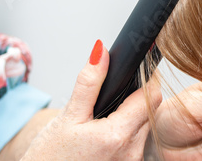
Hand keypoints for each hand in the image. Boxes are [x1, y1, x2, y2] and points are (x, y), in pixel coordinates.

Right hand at [20, 40, 161, 160]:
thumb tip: (101, 52)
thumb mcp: (67, 117)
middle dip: (134, 100)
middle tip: (110, 100)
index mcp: (118, 135)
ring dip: (130, 119)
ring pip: (144, 129)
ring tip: (103, 121)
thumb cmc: (50, 160)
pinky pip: (137, 145)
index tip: (137, 73)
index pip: (151, 97)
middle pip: (149, 112)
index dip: (146, 80)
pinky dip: (126, 136)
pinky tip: (105, 138)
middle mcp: (132, 153)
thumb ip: (89, 83)